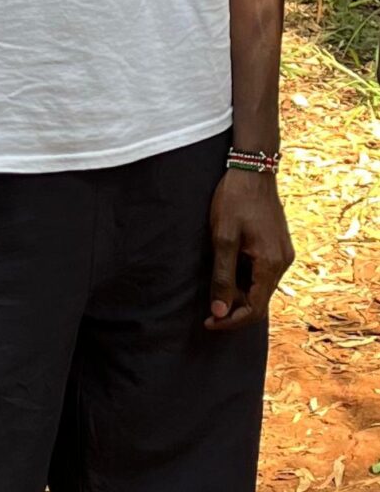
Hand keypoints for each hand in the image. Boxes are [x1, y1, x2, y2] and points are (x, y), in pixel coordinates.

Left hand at [206, 166, 293, 332]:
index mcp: (271, 264)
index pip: (255, 310)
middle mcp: (283, 263)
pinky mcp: (279, 246)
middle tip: (208, 305)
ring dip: (239, 293)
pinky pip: (264, 273)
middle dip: (234, 308)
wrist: (253, 170)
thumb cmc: (235, 200)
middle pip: (260, 302)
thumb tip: (219, 312)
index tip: (209, 322)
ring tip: (216, 282)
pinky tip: (229, 268)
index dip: (231, 321)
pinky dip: (246, 279)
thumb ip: (223, 277)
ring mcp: (283, 254)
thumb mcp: (223, 239)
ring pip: (261, 288)